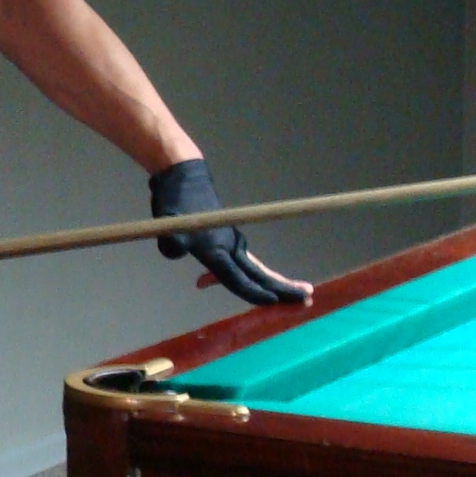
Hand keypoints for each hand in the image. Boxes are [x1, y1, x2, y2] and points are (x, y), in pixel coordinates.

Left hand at [149, 158, 310, 307]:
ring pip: (252, 269)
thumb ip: (173, 245)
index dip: (256, 293)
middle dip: (282, 289)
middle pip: (259, 274)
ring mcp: (230, 240)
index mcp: (218, 249)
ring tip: (286, 297)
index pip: (239, 279)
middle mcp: (230, 247)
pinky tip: (227, 283)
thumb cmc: (177, 200)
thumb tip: (178, 254)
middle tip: (307, 299)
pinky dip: (245, 275)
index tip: (276, 302)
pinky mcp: (226, 236)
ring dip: (269, 283)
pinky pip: (239, 262)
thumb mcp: (168, 224)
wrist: (183, 174)